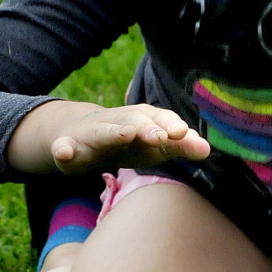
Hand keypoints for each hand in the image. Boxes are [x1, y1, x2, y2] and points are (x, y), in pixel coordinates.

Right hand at [49, 104, 210, 174]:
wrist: (81, 135)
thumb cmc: (129, 142)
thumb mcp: (155, 146)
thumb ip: (180, 146)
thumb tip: (207, 149)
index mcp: (142, 121)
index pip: (160, 120)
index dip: (171, 125)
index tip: (183, 133)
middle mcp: (118, 122)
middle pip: (135, 121)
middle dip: (148, 127)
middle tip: (161, 137)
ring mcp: (92, 134)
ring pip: (103, 131)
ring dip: (115, 132)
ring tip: (126, 135)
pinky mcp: (69, 147)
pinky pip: (64, 147)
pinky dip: (64, 149)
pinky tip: (64, 152)